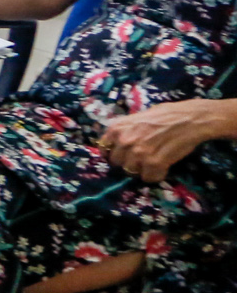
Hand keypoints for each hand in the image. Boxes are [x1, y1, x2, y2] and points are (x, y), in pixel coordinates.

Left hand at [98, 100, 236, 182]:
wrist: (189, 118)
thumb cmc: (164, 115)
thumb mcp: (135, 118)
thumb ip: (125, 131)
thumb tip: (117, 144)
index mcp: (116, 128)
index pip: (104, 150)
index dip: (113, 155)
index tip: (122, 157)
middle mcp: (124, 141)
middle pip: (117, 164)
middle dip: (128, 163)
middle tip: (140, 161)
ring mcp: (138, 153)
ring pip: (132, 172)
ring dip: (142, 170)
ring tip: (152, 164)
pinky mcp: (155, 163)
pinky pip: (149, 178)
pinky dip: (156, 176)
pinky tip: (163, 168)